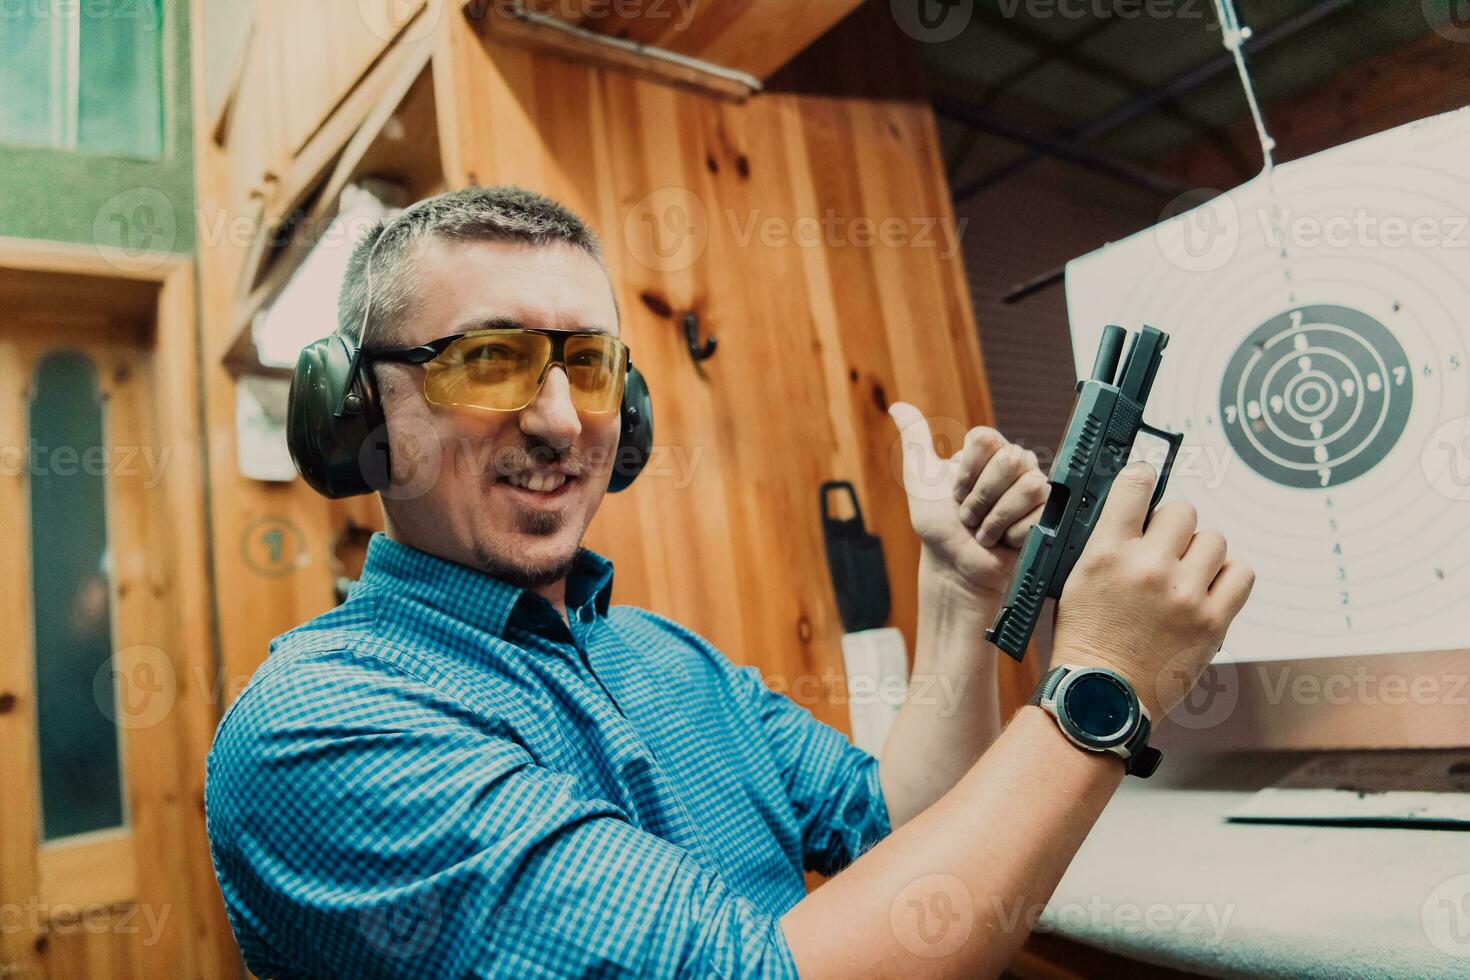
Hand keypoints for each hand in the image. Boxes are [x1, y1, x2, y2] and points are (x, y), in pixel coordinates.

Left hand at [889, 402, 1049, 604]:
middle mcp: (1016, 464)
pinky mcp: (1048, 515)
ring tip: (985, 530)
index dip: (967, 471)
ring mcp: (1034, 488)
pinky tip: (1003, 541)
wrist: (953, 566)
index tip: (955, 492)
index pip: (986, 437)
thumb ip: (915, 440)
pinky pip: (1037, 515)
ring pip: (1027, 486)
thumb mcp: (920, 479)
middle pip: (1010, 460)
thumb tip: (897, 405)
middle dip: (980, 497)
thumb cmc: (938, 525)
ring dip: (995, 518)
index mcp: (989, 451)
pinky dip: (1011, 535)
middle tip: (969, 516)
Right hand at [1052, 462, 1254, 718]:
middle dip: (1173, 525)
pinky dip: (1227, 576)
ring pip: (1214, 540)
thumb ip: (1106, 541)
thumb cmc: (1086, 638)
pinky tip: (1207, 588)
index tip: (1144, 483)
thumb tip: (1136, 507)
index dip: (1142, 480)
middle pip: (1183, 510)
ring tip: (1184, 575)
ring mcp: (1184, 595)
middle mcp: (1147, 568)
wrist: (1102, 696)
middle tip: (1162, 547)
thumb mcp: (1076, 580)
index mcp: (1106, 554)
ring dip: (1200, 553)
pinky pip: (1241, 573)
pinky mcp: (1213, 621)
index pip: (1135, 486)